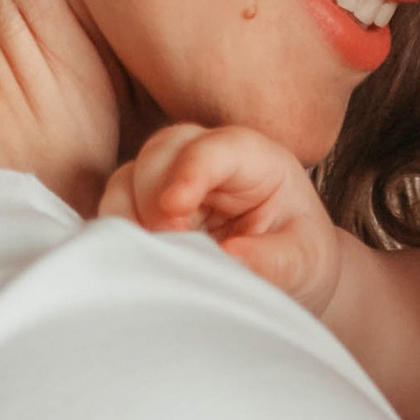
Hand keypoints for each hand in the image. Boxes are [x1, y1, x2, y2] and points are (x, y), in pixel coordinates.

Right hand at [99, 122, 344, 318]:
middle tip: (172, 245)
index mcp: (255, 160)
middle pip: (161, 152)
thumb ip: (275, 261)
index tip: (174, 210)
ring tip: (157, 255)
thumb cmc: (300, 258)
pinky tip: (139, 256)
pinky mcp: (147, 201)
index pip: (215, 149)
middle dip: (154, 198)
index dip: (189, 172)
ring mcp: (173, 176)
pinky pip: (116, 204)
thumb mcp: (303, 262)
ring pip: (130, 176)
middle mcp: (207, 157)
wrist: (286, 269)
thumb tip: (232, 259)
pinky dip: (118, 230)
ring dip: (130, 216)